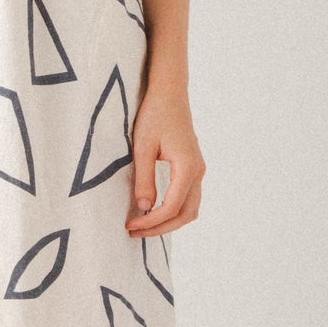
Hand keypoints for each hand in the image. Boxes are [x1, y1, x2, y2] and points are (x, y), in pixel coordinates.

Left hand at [125, 86, 203, 234]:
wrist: (169, 94)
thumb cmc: (154, 115)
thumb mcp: (142, 147)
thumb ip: (144, 178)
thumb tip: (144, 208)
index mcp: (187, 167)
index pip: (171, 208)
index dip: (150, 222)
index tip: (129, 225)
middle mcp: (197, 171)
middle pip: (185, 214)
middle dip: (160, 228)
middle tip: (134, 232)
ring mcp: (198, 169)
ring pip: (190, 209)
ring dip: (169, 222)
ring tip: (144, 225)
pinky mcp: (193, 167)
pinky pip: (188, 198)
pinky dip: (174, 211)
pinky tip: (154, 210)